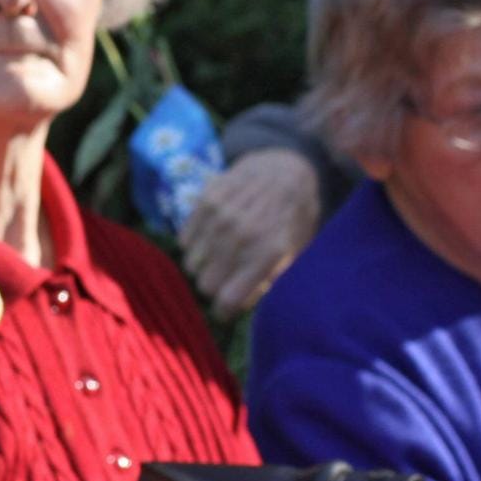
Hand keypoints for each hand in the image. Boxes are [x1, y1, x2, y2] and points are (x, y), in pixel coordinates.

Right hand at [181, 148, 321, 317]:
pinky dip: (194, 245)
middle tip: (225, 281)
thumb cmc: (293, 217)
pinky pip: (184, 240)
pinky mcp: (205, 200)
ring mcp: (221, 216)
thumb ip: (271, 282)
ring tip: (220, 258)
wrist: (285, 168)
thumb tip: (243, 308)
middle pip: (206, 285)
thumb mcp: (295, 252)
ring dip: (204, 266)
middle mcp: (243, 234)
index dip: (223, 312)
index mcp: (269, 252)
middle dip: (214, 288)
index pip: (229, 300)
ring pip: (192, 264)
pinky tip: (212, 238)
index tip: (224, 311)